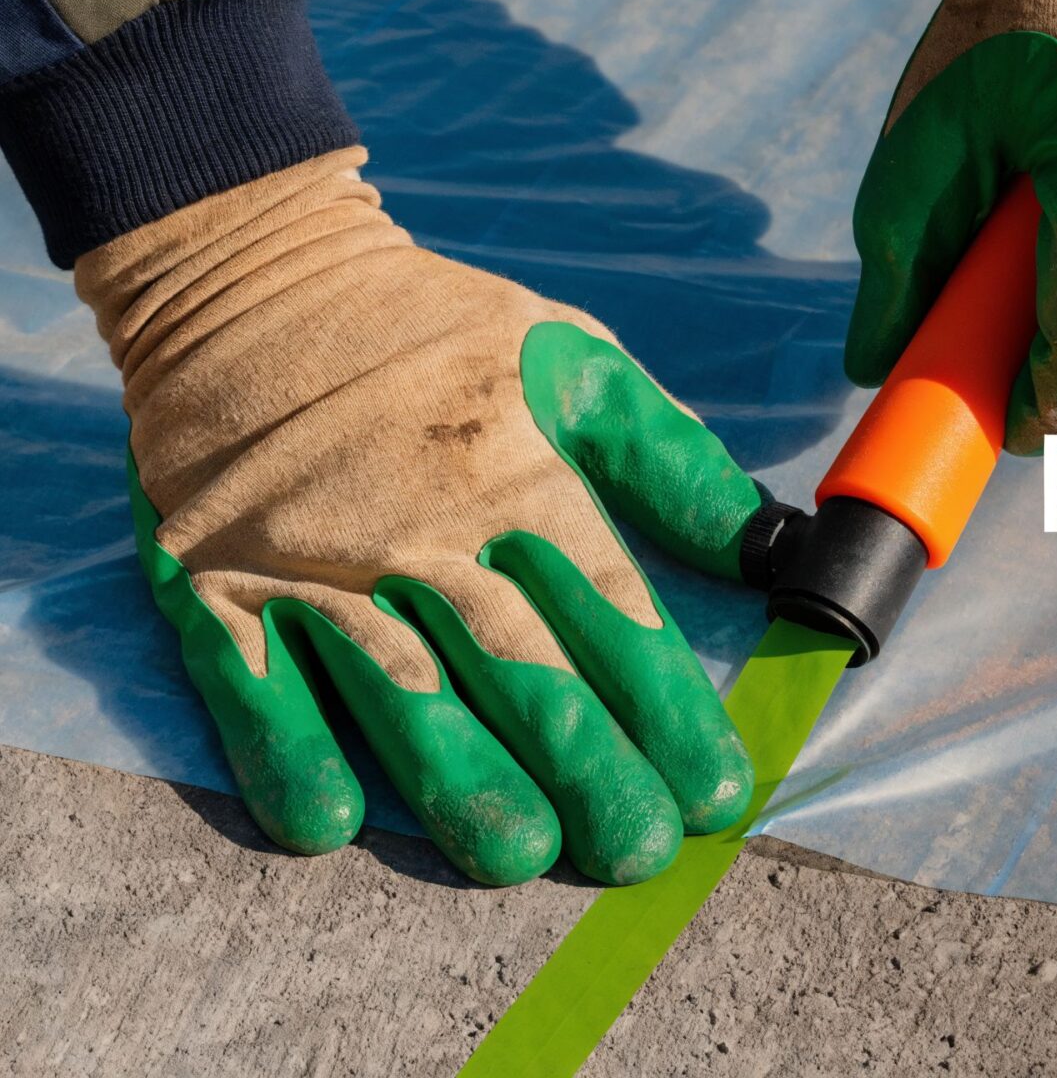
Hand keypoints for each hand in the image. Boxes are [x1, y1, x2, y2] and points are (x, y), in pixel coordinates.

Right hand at [78, 150, 767, 885]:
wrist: (250, 275)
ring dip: (461, 783)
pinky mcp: (214, 584)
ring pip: (400, 693)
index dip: (670, 712)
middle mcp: (422, 533)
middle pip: (520, 671)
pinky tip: (337, 825)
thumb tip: (767, 549)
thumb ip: (672, 464)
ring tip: (520, 856)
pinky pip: (252, 683)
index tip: (716, 791)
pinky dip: (290, 753)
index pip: (615, 618)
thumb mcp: (577, 365)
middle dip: (589, 769)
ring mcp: (313, 564)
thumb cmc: (438, 335)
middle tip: (638, 848)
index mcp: (522, 483)